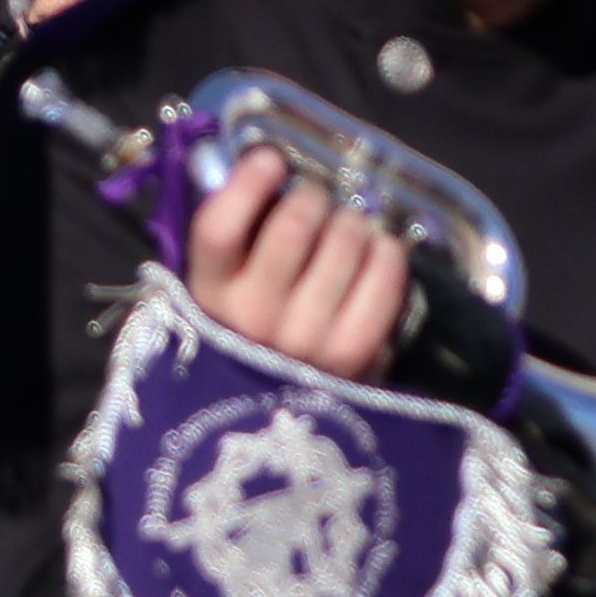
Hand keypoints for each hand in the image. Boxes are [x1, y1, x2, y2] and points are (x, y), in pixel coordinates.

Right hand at [184, 147, 407, 383]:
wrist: (276, 436)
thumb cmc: (245, 341)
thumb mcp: (217, 294)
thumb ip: (234, 241)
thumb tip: (269, 172)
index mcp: (208, 297)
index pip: (219, 227)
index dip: (249, 182)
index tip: (270, 160)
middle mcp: (254, 318)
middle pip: (292, 227)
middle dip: (312, 198)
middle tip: (317, 202)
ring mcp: (306, 339)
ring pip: (341, 244)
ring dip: (352, 221)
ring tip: (349, 227)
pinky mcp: (353, 354)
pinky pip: (381, 282)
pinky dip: (387, 252)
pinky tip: (380, 248)